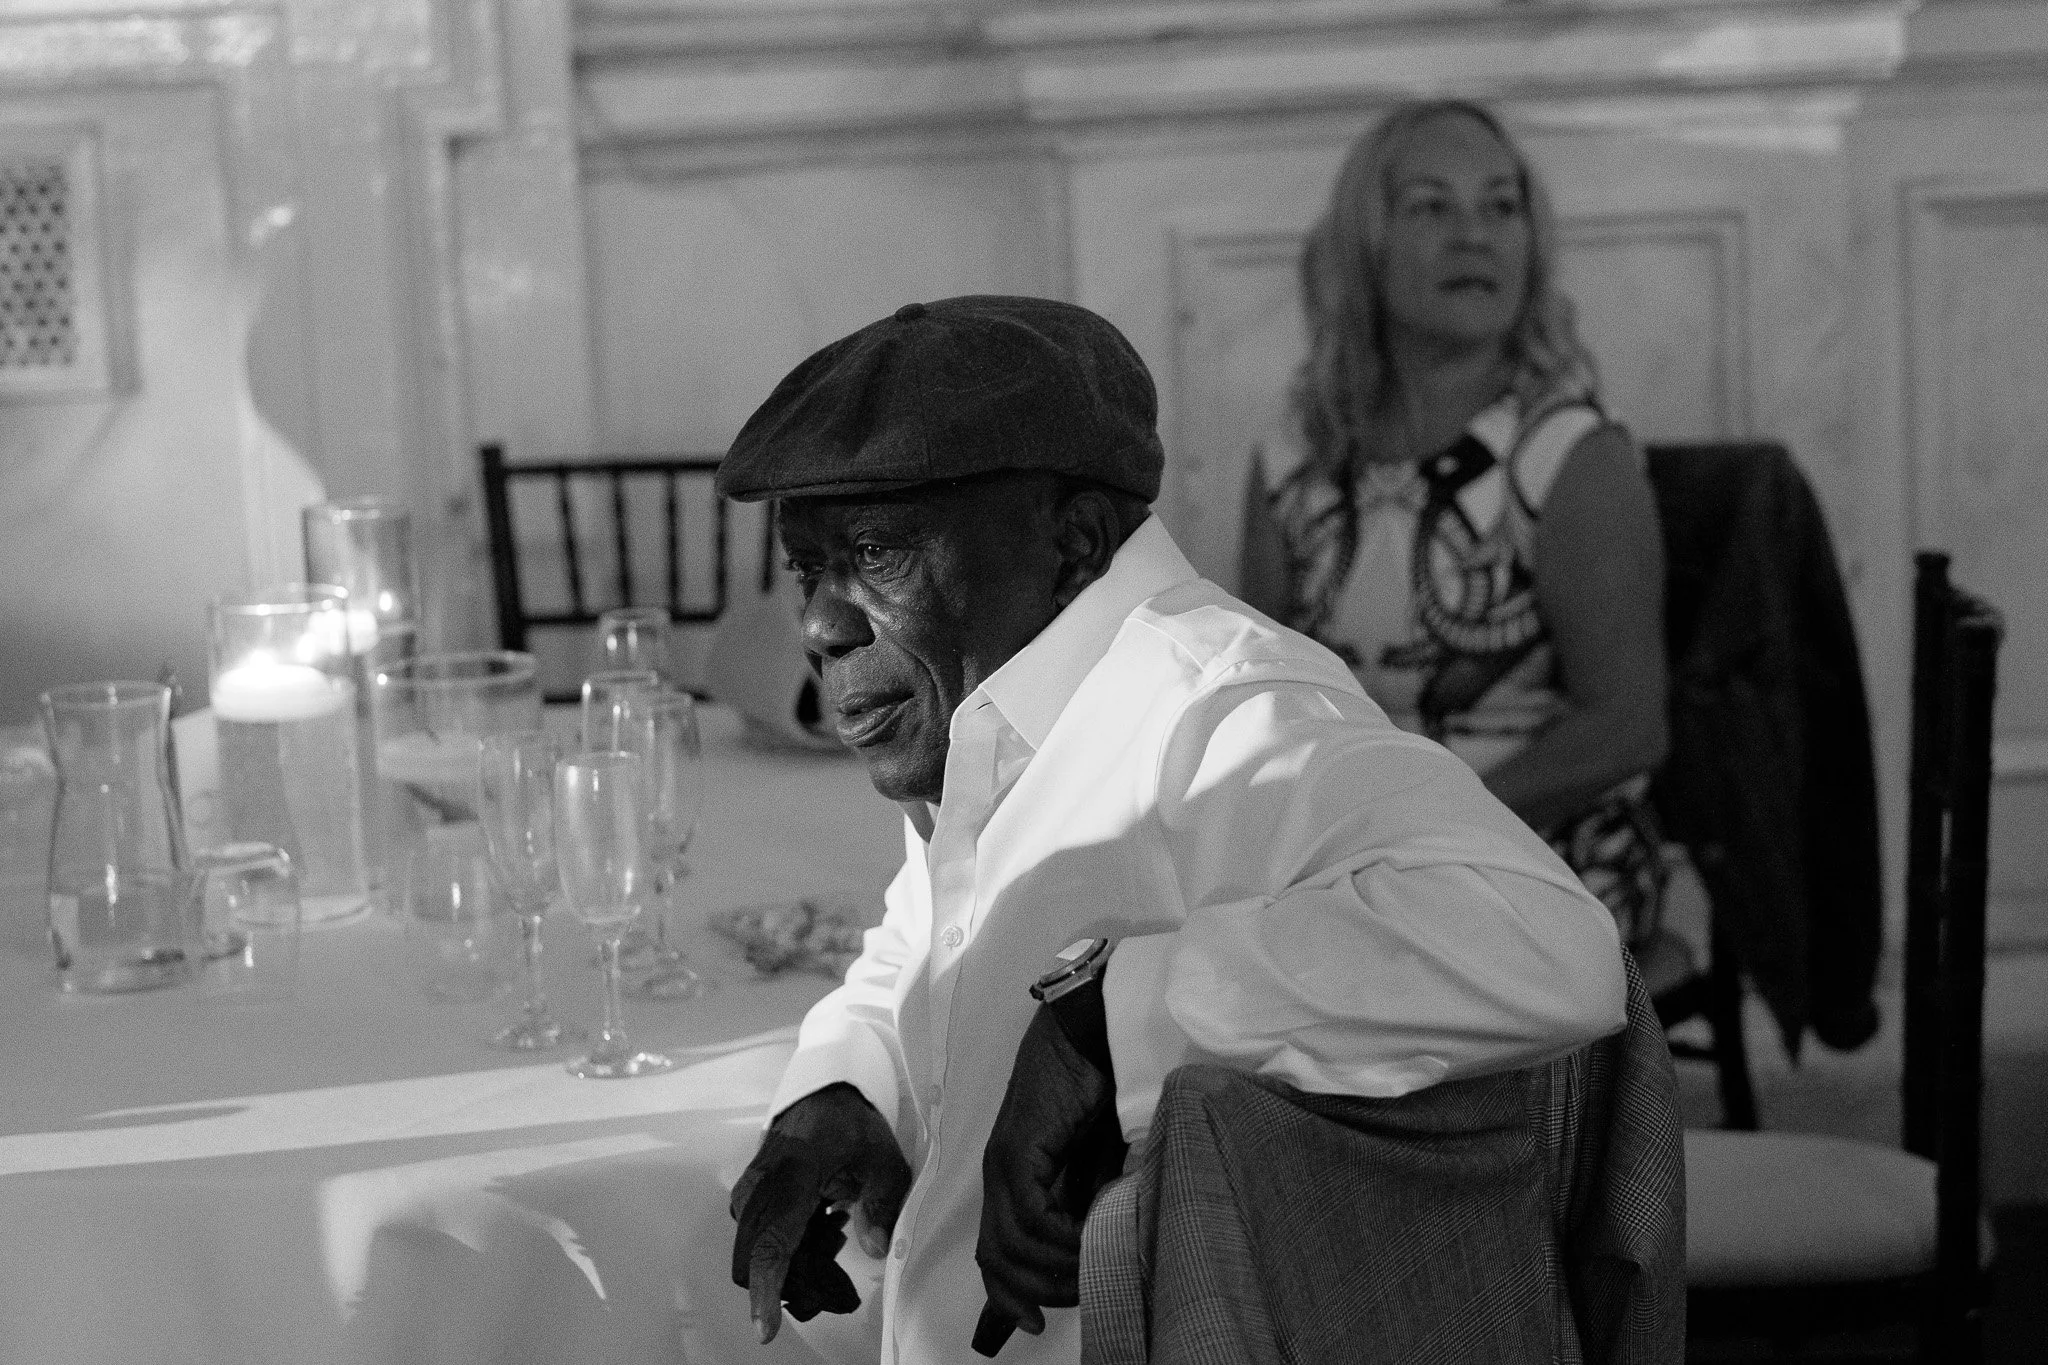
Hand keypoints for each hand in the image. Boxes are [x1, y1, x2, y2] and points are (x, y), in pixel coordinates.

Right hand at [730, 1082, 911, 1343]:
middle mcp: (761, 1189)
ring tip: (838, 1236)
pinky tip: (824, 1230)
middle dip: (797, 1284)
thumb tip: (876, 1248)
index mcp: (792, 1178)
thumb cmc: (850, 1124)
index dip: (767, 1290)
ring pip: (763, 1254)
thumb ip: (880, 1205)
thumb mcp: (881, 1160)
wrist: (823, 1092)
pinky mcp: (753, 1198)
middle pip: (763, 1260)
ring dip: (798, 1266)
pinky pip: (764, 1239)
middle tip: (839, 1283)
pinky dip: (793, 1249)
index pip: (772, 1243)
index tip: (764, 1329)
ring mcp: (752, 1194)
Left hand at [972, 981, 1126, 1356]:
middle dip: (1039, 1289)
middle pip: (997, 1259)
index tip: (1036, 1322)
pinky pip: (1031, 1217)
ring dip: (1055, 1268)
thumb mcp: (1094, 1161)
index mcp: (1012, 1180)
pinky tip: (1090, 1235)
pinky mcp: (1016, 1151)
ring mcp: (1003, 1164)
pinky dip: (1061, 1238)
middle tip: (1082, 1291)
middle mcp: (998, 1176)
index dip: (1009, 1295)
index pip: (993, 1254)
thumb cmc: (1098, 1088)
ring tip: (1093, 1266)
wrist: (1090, 1032)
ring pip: (1012, 1245)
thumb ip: (1088, 1200)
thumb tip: (1098, 1249)